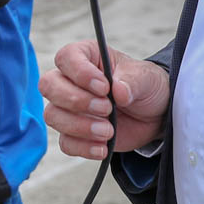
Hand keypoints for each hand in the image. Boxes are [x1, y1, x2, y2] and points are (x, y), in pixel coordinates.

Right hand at [40, 40, 170, 159]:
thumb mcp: (146, 78)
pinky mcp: (74, 133)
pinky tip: (103, 147)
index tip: (104, 87)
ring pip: (52, 115)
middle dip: (76, 100)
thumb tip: (118, 91)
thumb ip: (132, 81)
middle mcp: (71, 80)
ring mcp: (69, 108)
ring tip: (109, 130)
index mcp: (86, 57)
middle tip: (107, 109)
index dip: (80, 72)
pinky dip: (83, 147)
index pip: (66, 57)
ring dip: (80, 126)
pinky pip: (65, 142)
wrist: (154, 115)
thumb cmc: (145, 86)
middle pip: (48, 85)